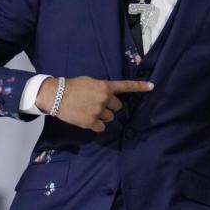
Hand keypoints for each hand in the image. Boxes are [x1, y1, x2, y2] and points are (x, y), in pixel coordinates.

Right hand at [35, 75, 153, 131]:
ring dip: (103, 116)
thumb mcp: (89, 82)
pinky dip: (96, 125)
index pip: (125, 86)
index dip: (140, 87)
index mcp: (105, 87)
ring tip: (90, 112)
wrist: (56, 96)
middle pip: (117, 107)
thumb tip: (107, 95)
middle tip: (98, 105)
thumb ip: (101, 88)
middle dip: (110, 107)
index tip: (152, 86)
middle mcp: (105, 99)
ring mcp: (99, 112)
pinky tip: (88, 120)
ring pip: (109, 118)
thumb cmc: (72, 86)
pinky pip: (101, 127)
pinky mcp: (91, 122)